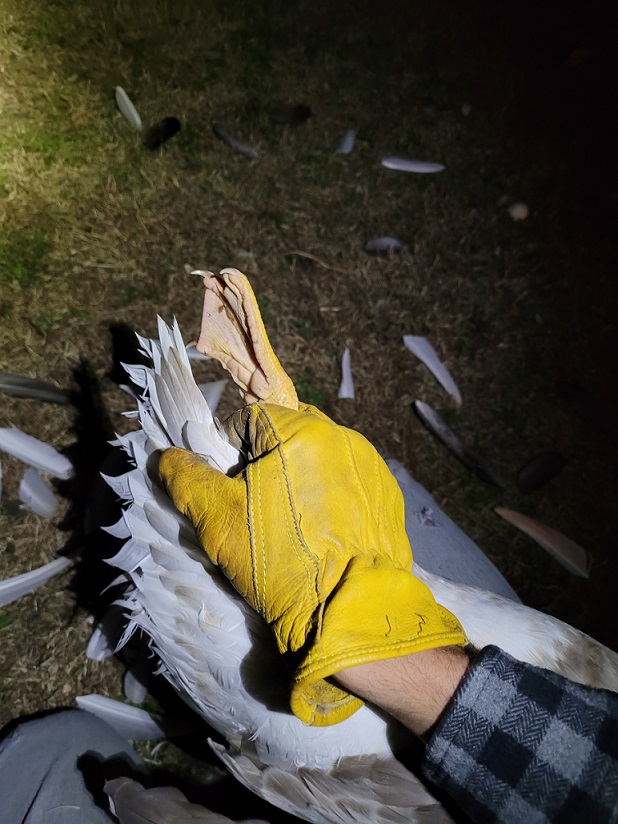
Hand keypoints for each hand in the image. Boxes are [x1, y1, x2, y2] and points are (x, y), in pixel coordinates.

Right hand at [159, 403, 466, 725]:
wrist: (351, 612)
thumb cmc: (281, 561)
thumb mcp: (218, 521)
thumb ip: (186, 478)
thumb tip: (166, 455)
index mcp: (301, 430)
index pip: (249, 418)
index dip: (231, 454)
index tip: (233, 493)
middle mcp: (342, 436)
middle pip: (287, 435)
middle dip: (267, 465)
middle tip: (260, 511)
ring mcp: (371, 464)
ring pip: (319, 457)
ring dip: (301, 478)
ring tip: (294, 526)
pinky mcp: (387, 492)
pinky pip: (348, 481)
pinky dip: (333, 497)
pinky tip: (325, 533)